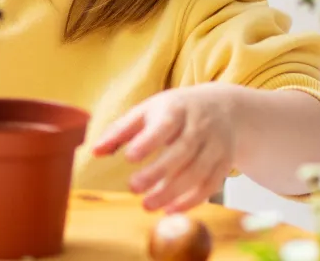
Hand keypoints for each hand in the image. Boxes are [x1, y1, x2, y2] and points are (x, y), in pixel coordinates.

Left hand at [92, 83, 245, 212]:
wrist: (224, 108)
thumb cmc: (176, 111)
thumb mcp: (148, 110)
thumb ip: (121, 130)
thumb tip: (95, 152)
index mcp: (177, 109)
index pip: (165, 124)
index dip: (148, 141)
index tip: (129, 157)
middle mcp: (200, 126)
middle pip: (183, 151)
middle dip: (158, 172)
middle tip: (133, 188)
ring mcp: (215, 146)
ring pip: (197, 172)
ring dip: (172, 192)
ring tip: (147, 206)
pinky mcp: (224, 164)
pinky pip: (210, 185)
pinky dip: (191, 201)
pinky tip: (170, 210)